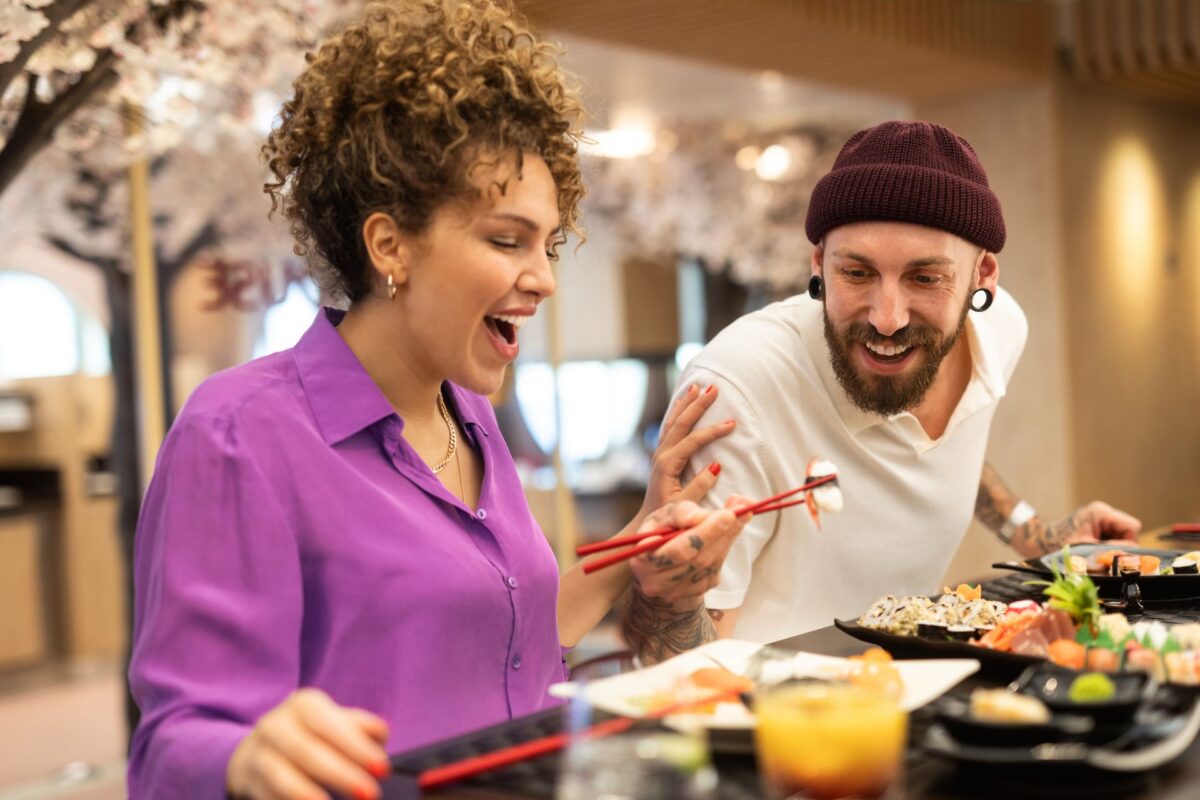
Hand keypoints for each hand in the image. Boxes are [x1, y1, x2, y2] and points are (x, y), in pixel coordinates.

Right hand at [227, 688, 389, 799]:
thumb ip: (360, 727)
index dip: (356, 747)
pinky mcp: (247, 782)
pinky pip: (270, 797)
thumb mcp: (336, 722)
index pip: (330, 724)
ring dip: (309, 794)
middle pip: (307, 751)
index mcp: (303, 705)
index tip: (382, 769)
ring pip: (282, 778)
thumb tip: (379, 734)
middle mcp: (275, 725)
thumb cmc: (314, 735)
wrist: (261, 749)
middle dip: (342, 775)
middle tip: (370, 794)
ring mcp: (257, 755)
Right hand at [629, 496, 749, 611]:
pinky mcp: (695, 592)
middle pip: (698, 560)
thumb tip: (700, 517)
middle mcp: (658, 583)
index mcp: (643, 562)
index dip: (705, 533)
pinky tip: (728, 531)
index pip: (679, 551)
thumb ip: (680, 513)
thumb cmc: (659, 532)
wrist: (659, 560)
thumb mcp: (662, 516)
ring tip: (739, 515)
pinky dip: (725, 547)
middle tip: (738, 512)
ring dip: (727, 539)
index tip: (727, 514)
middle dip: (720, 534)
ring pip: (710, 565)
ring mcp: (677, 591)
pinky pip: (715, 569)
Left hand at [640, 384, 735, 520]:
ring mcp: (660, 452)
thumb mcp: (686, 505)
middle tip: (714, 388)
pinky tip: (684, 403)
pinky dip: (678, 412)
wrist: (649, 521)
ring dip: (685, 403)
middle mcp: (661, 454)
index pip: (693, 441)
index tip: (732, 423)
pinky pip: (670, 427)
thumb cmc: (669, 515)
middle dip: (698, 404)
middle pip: (681, 423)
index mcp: (667, 464)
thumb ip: (699, 486)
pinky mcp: (662, 454)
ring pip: (673, 421)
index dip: (712, 431)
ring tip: (696, 386)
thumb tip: (716, 466)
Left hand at [1027, 501, 1141, 555]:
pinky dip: (1106, 547)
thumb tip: (1132, 556)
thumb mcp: (1087, 548)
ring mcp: (1100, 519)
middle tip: (1104, 555)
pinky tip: (1093, 550)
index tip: (1117, 553)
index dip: (1129, 542)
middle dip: (1120, 546)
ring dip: (1112, 548)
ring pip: (1121, 537)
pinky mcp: (1096, 526)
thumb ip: (1110, 550)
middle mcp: (1102, 512)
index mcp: (1101, 513)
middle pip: (1128, 532)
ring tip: (1095, 553)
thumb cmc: (1058, 543)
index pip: (1132, 526)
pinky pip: (1112, 539)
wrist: (1040, 541)